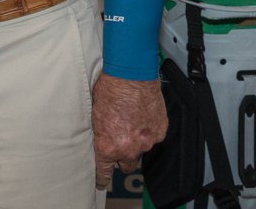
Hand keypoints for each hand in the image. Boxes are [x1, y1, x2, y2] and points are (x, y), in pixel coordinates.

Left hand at [91, 73, 166, 188]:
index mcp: (108, 147)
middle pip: (126, 165)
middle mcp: (128, 149)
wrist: (132, 75)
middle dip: (122, 158)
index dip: (102, 178)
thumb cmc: (110, 90)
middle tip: (119, 144)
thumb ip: (102, 135)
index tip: (101, 181)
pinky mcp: (160, 132)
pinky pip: (153, 137)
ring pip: (141, 151)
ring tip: (131, 121)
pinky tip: (142, 116)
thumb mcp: (95, 115)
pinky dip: (148, 130)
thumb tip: (104, 140)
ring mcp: (146, 142)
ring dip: (136, 141)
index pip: (104, 173)